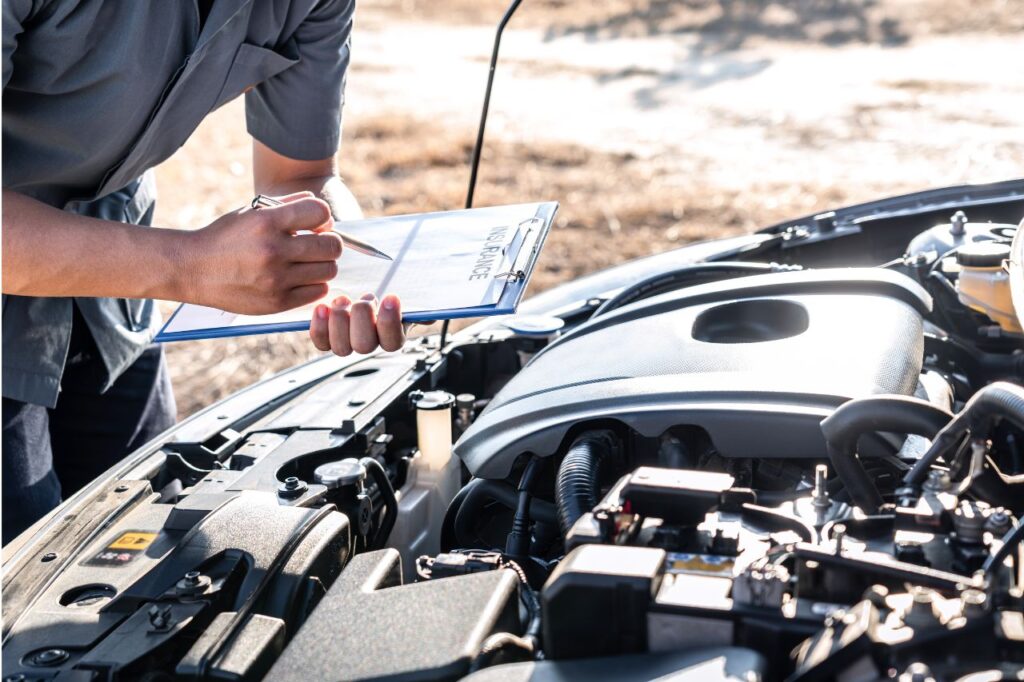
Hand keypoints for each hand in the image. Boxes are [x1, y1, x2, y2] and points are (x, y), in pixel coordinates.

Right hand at [183, 192, 341, 314]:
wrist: (192, 269)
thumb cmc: (225, 237)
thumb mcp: (251, 212)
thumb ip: (287, 205)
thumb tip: (322, 210)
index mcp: (266, 222)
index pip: (320, 212)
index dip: (323, 217)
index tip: (315, 224)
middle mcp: (273, 250)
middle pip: (332, 246)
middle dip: (328, 242)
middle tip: (316, 244)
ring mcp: (276, 279)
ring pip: (328, 270)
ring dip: (322, 265)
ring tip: (306, 262)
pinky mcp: (276, 302)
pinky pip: (317, 292)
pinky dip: (314, 284)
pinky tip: (300, 278)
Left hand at [310, 293, 405, 355]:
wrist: (364, 305)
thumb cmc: (382, 303)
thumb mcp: (394, 301)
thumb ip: (397, 303)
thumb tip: (396, 298)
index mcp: (391, 338)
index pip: (393, 341)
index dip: (390, 321)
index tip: (391, 297)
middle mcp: (369, 346)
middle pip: (364, 345)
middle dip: (361, 317)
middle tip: (362, 300)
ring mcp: (348, 345)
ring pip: (341, 347)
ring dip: (340, 320)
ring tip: (343, 300)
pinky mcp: (329, 341)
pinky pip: (321, 342)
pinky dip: (319, 325)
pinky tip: (322, 308)